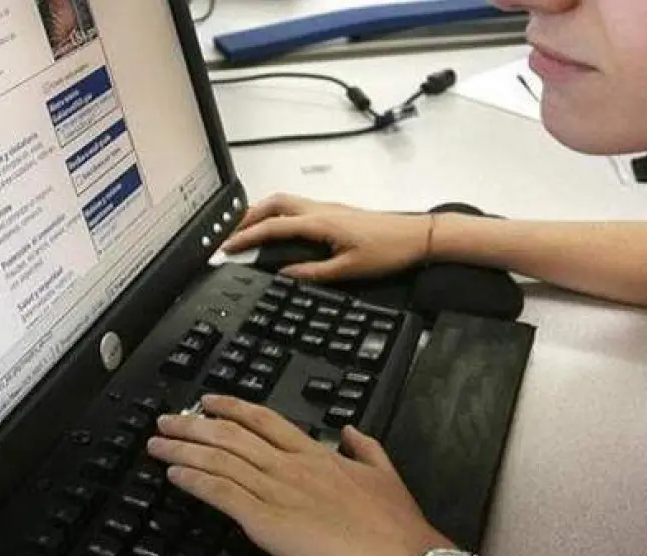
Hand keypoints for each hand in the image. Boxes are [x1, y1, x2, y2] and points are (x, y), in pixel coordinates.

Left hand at [147, 395, 454, 555]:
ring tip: (157, 444)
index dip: (232, 407)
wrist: (403, 555)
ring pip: (220, 460)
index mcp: (315, 454)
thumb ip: (364, 448)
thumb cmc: (395, 525)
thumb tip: (350, 430)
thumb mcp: (384, 474)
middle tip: (166, 420)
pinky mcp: (266, 520)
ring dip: (184, 450)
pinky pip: (221, 493)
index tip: (208, 400)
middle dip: (194, 426)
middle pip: (231, 436)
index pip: (265, 420)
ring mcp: (276, 490)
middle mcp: (290, 466)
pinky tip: (175, 475)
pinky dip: (195, 481)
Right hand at [222, 194, 433, 281]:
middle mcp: (321, 209)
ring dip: (262, 212)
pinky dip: (278, 213)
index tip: (228, 247)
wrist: (417, 237)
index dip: (247, 237)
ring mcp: (327, 207)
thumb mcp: (348, 270)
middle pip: (273, 204)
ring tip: (248, 229)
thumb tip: (284, 274)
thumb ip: (311, 273)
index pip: (273, 227)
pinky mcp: (335, 211)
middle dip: (248, 217)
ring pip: (285, 201)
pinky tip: (278, 227)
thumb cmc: (389, 251)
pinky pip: (297, 206)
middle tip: (231, 234)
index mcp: (320, 223)